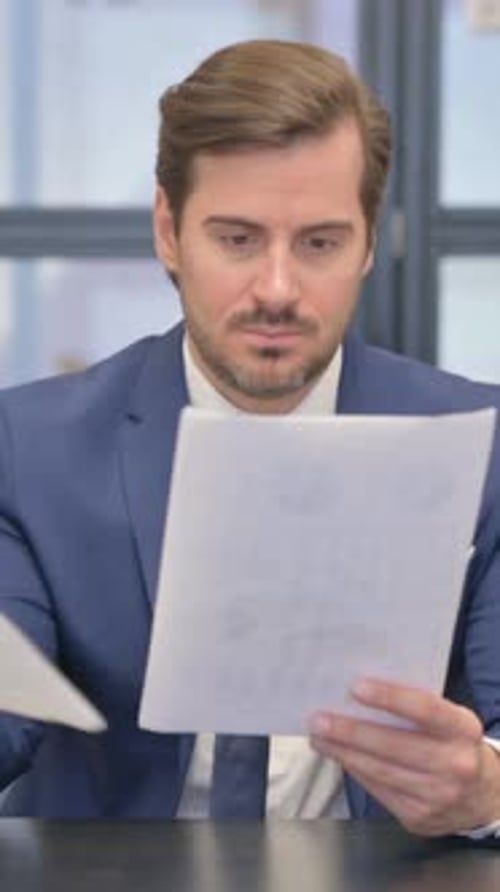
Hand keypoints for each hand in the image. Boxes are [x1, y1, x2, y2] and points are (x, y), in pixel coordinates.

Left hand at [309, 678, 499, 835]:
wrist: (484, 796)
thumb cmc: (454, 745)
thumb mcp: (449, 720)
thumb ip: (415, 707)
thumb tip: (360, 692)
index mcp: (463, 730)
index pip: (425, 709)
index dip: (390, 698)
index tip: (356, 687)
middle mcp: (455, 764)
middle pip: (394, 746)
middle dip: (351, 732)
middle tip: (319, 719)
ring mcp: (437, 796)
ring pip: (380, 771)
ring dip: (343, 753)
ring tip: (319, 737)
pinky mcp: (419, 818)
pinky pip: (378, 791)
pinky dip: (354, 771)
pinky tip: (338, 757)